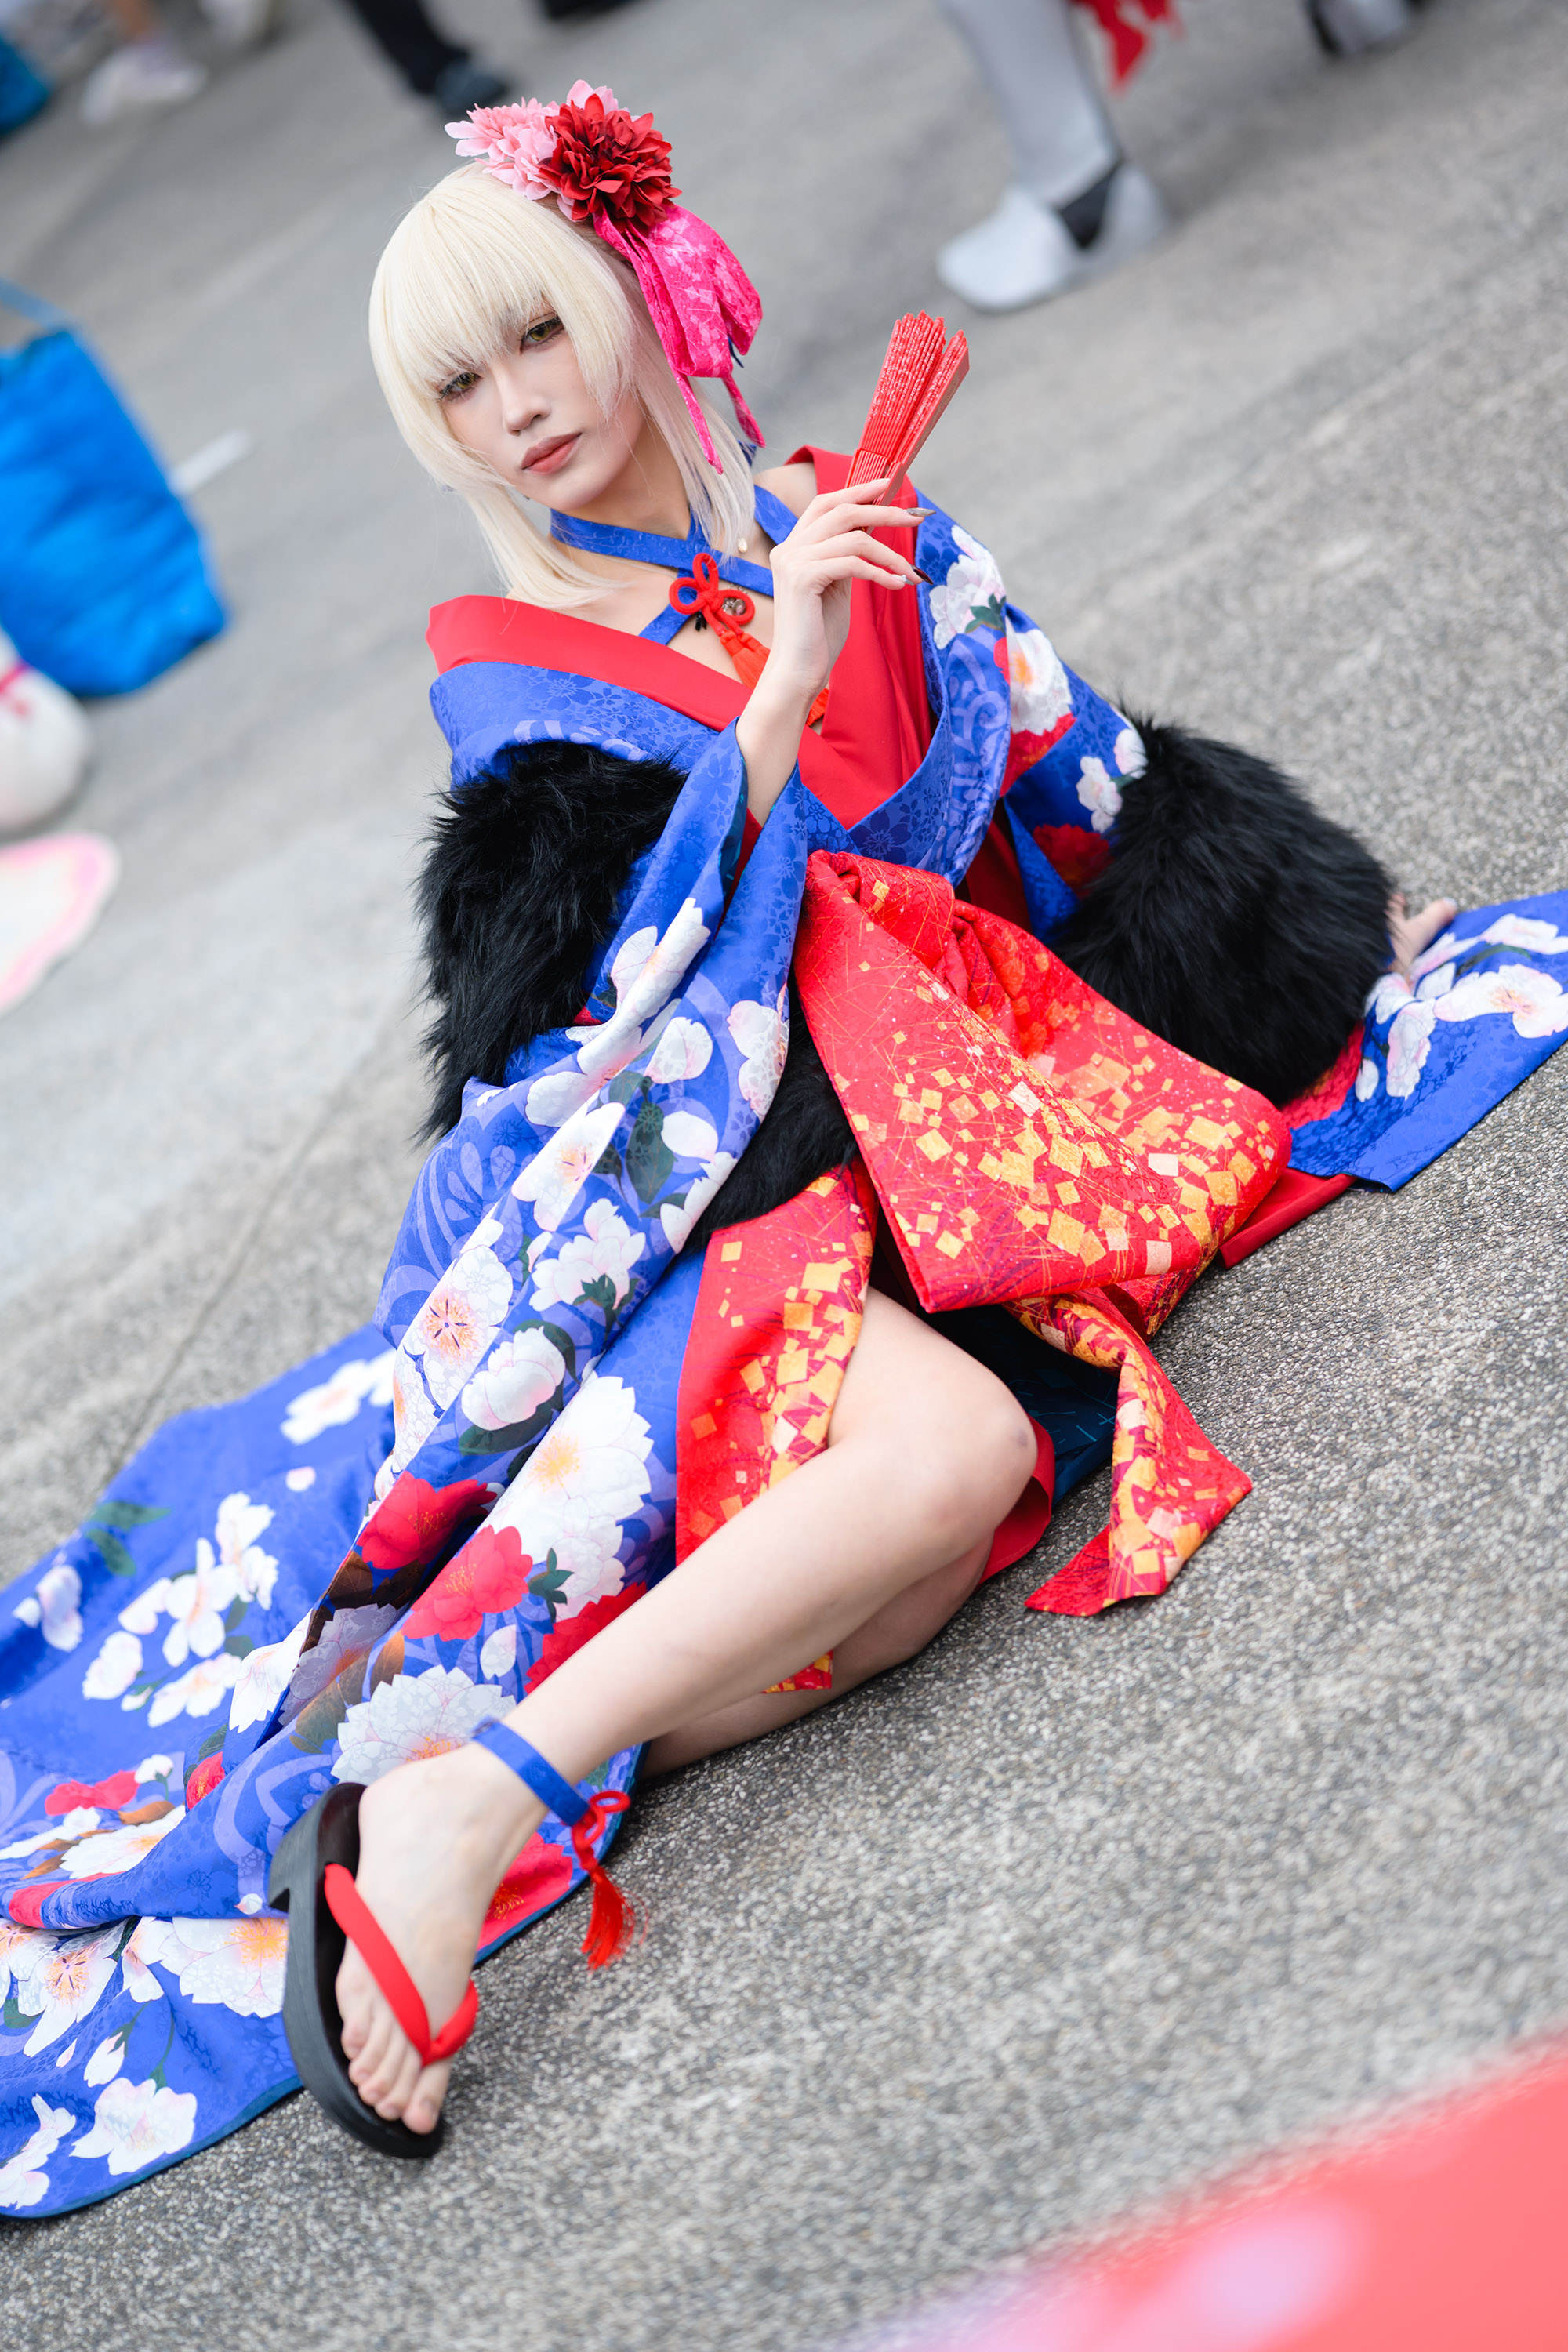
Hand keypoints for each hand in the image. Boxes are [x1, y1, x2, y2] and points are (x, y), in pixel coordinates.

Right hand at [736, 478, 922, 821]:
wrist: (798, 673)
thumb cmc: (818, 637)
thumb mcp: (837, 587)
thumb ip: (848, 557)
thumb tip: (873, 533)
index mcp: (794, 546)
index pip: (827, 504)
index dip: (859, 490)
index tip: (891, 485)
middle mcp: (788, 548)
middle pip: (842, 511)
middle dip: (883, 511)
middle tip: (916, 517)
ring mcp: (792, 562)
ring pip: (852, 537)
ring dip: (890, 553)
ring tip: (911, 571)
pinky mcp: (802, 579)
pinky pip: (852, 563)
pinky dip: (881, 572)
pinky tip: (898, 585)